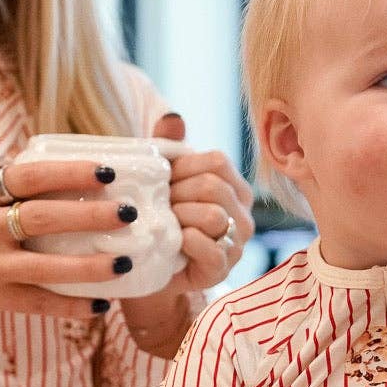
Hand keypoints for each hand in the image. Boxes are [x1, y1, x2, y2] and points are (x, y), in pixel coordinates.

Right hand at [0, 153, 135, 321]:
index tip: (107, 173)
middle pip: (42, 218)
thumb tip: (61, 162)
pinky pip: (38, 302)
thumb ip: (7, 184)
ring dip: (89, 266)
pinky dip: (71, 305)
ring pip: (45, 266)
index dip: (69, 173)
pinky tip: (101, 304)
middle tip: (127, 213)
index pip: (28, 176)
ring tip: (124, 261)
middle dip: (89, 216)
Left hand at [120, 112, 254, 353]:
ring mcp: (236, 243)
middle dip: (178, 193)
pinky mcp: (222, 270)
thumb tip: (173, 117)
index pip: (216, 161)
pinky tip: (176, 241)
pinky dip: (190, 241)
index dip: (182, 167)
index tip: (162, 180)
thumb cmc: (157, 219)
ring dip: (181, 216)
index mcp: (233, 186)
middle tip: (160, 204)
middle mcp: (242, 213)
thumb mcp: (161, 181)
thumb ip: (170, 148)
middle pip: (214, 186)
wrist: (144, 268)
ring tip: (166, 223)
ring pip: (214, 215)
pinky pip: (212, 250)